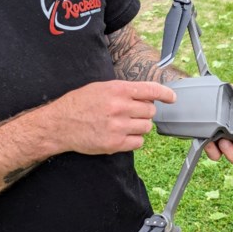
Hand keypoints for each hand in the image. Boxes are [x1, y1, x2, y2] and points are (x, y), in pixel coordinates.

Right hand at [48, 80, 174, 154]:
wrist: (60, 124)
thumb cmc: (80, 103)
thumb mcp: (101, 88)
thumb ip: (124, 90)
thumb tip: (146, 96)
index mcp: (117, 89)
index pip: (150, 89)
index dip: (165, 93)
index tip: (172, 98)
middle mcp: (120, 107)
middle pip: (150, 111)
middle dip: (145, 112)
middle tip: (131, 113)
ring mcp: (118, 127)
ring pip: (146, 127)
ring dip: (139, 126)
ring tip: (124, 124)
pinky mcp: (114, 144)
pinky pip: (138, 143)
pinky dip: (134, 140)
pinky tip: (122, 135)